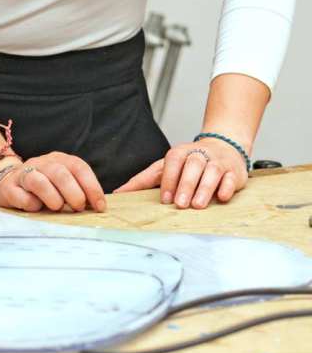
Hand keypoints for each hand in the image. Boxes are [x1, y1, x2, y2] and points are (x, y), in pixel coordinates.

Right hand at [0, 152, 105, 212]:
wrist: (7, 183)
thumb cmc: (43, 188)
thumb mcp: (62, 184)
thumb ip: (79, 191)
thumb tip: (99, 207)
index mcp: (58, 160)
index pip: (78, 167)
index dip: (91, 186)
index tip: (100, 206)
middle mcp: (41, 163)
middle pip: (59, 173)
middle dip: (73, 193)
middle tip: (78, 208)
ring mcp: (23, 174)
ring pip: (38, 181)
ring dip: (52, 198)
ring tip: (57, 208)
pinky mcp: (9, 188)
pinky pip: (21, 196)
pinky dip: (31, 204)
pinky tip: (36, 209)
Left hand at [114, 139, 247, 208]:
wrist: (223, 147)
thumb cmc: (188, 162)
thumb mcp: (165, 167)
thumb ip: (144, 180)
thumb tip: (119, 193)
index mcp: (180, 152)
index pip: (172, 162)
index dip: (169, 179)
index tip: (165, 199)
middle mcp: (198, 155)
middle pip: (191, 166)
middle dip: (185, 185)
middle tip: (180, 204)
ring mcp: (217, 162)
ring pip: (211, 172)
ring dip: (204, 188)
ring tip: (197, 205)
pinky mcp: (234, 172)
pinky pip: (230, 178)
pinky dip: (226, 187)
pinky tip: (221, 197)